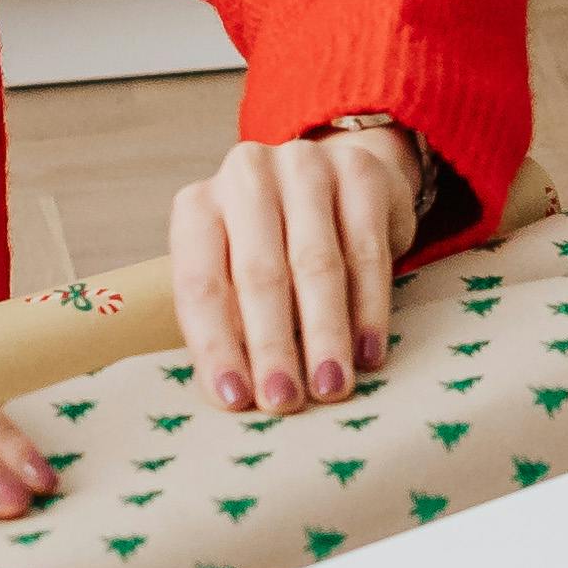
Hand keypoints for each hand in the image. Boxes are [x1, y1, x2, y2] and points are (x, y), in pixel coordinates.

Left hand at [174, 119, 424, 413]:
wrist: (339, 180)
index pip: (200, 284)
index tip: (234, 399)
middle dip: (272, 345)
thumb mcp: (237, 273)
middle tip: (284, 400)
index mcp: (198, 207)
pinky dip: (370, 309)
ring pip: (316, 263)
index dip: (215, 345)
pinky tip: (370, 353)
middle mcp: (245, 175)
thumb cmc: (276, 245)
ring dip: (324, 334)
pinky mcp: (360, 173)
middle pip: (259, 273)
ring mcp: (304, 167)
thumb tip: (237, 396)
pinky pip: (367, 250)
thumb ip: (232, 323)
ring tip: (330, 387)